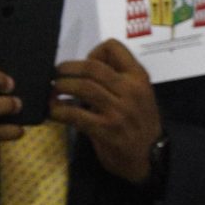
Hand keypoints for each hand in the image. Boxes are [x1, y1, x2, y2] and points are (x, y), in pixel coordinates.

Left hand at [50, 40, 160, 184]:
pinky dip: (59, 110)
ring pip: (83, 87)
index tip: (86, 64)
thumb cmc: (141, 123)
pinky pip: (75, 114)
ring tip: (53, 91)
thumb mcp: (139, 95)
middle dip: (67, 68)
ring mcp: (118, 110)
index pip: (113, 48)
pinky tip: (54, 111)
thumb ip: (117, 79)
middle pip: (92, 67)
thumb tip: (85, 67)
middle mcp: (130, 89)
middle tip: (56, 74)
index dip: (93, 52)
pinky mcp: (105, 129)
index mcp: (139, 77)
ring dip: (61, 87)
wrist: (150, 156)